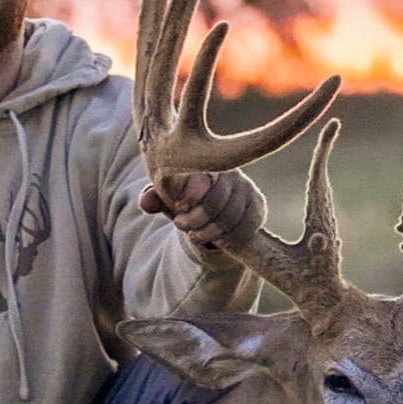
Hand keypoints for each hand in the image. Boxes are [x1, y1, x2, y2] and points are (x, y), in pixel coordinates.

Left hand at [139, 170, 265, 249]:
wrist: (209, 205)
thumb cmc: (183, 196)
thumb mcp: (167, 197)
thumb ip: (155, 198)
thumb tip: (145, 202)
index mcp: (205, 163)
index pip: (202, 179)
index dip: (190, 199)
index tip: (179, 212)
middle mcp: (229, 171)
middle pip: (216, 203)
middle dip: (196, 220)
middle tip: (181, 226)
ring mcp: (246, 187)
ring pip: (232, 217)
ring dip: (211, 232)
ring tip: (196, 235)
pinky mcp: (257, 203)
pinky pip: (249, 225)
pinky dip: (232, 237)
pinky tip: (219, 240)